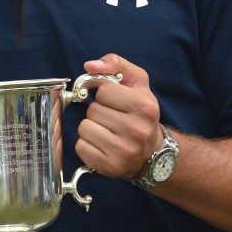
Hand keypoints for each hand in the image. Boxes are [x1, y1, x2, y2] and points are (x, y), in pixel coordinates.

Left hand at [76, 54, 164, 178]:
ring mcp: (124, 151)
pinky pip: (81, 147)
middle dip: (98, 112)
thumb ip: (114, 64)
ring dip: (91, 128)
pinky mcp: (110, 167)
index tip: (116, 102)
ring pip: (84, 128)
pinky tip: (103, 145)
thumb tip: (89, 66)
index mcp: (145, 107)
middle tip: (113, 119)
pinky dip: (87, 145)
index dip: (105, 94)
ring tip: (108, 132)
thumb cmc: (140, 112)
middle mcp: (137, 131)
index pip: (103, 91)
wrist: (151, 151)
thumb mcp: (136, 82)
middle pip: (92, 110)